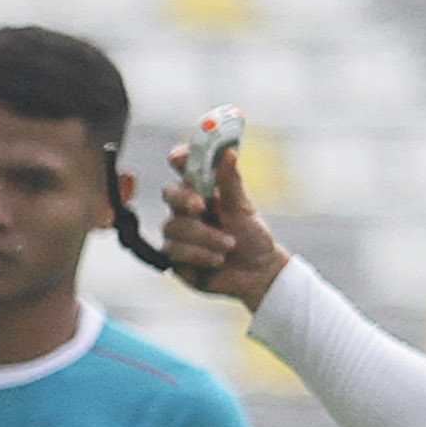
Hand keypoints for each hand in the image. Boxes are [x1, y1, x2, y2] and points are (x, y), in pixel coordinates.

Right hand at [154, 140, 288, 313]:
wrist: (256, 274)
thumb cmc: (252, 238)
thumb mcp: (244, 209)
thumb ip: (231, 182)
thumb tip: (229, 152)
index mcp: (203, 191)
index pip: (185, 167)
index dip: (179, 158)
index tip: (179, 157)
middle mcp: (185, 209)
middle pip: (169, 193)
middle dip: (183, 198)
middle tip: (200, 206)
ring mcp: (177, 234)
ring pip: (173, 226)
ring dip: (204, 236)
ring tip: (228, 245)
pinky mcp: (173, 258)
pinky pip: (174, 251)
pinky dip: (200, 255)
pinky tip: (217, 259)